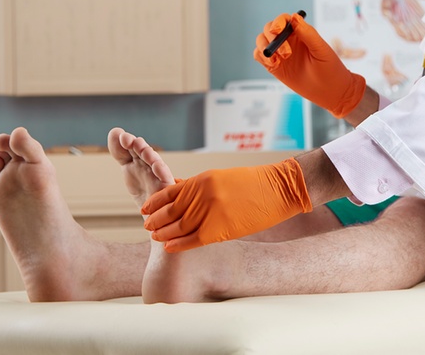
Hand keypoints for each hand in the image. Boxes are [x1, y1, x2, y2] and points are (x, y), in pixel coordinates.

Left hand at [140, 158, 312, 251]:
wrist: (279, 189)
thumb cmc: (253, 182)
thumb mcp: (220, 177)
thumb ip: (197, 185)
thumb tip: (176, 187)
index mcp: (202, 180)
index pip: (168, 192)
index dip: (154, 203)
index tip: (145, 209)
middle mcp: (203, 195)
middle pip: (170, 212)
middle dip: (155, 220)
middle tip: (147, 226)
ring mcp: (211, 212)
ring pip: (178, 227)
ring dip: (164, 233)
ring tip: (156, 237)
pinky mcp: (221, 229)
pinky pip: (193, 240)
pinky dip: (178, 245)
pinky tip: (169, 247)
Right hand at [253, 12, 364, 117]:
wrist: (330, 92)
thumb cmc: (330, 69)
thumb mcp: (320, 50)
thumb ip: (307, 33)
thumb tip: (294, 17)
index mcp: (300, 32)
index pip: (283, 20)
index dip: (277, 22)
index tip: (278, 31)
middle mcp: (288, 40)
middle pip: (269, 29)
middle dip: (270, 37)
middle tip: (285, 53)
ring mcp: (280, 53)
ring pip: (261, 41)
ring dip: (264, 47)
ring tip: (276, 60)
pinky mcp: (274, 66)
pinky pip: (260, 56)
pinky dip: (262, 57)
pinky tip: (274, 65)